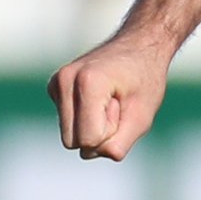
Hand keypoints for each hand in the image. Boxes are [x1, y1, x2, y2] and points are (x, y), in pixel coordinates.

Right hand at [53, 31, 173, 158]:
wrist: (139, 45)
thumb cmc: (145, 80)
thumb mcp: (142, 117)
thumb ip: (119, 143)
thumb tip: (94, 153)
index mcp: (87, 83)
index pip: (89, 140)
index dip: (112, 132)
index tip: (122, 105)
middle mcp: (64, 80)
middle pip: (73, 142)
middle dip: (99, 133)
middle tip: (117, 105)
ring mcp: (56, 82)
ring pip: (69, 137)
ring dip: (92, 127)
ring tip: (109, 102)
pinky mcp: (54, 88)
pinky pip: (68, 125)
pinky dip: (85, 118)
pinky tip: (100, 97)